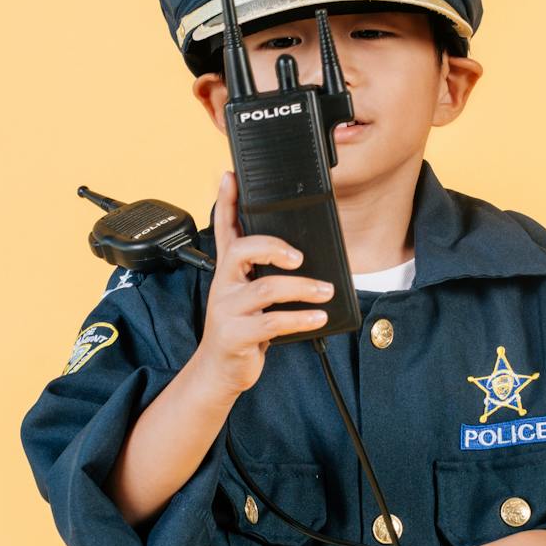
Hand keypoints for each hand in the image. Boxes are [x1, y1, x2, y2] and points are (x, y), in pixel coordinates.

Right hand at [193, 170, 332, 395]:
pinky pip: (272, 322)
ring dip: (302, 288)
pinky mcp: (236, 335)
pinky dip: (301, 319)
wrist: (220, 370)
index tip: (231, 176)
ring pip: (266, 289)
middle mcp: (224, 285)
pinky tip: (318, 317)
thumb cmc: (240, 328)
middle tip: (300, 256)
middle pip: (241, 250)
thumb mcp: (248, 296)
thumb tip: (303, 255)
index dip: (226, 200)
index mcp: (228, 271)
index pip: (223, 228)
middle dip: (273, 247)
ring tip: (325, 291)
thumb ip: (265, 274)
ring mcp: (227, 310)